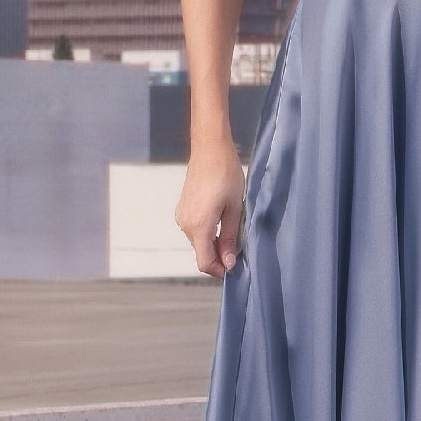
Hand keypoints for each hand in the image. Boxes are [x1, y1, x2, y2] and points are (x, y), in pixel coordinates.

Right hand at [175, 141, 246, 276]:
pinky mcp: (182, 210)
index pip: (204, 262)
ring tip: (231, 228)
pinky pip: (194, 230)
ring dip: (214, 243)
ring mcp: (181, 217)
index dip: (219, 270)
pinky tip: (220, 220)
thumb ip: (230, 238)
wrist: (210, 150)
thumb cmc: (226, 175)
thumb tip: (229, 262)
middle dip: (219, 256)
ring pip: (198, 242)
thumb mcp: (234, 209)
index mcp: (199, 226)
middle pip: (201, 253)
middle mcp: (185, 224)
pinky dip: (207, 233)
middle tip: (238, 246)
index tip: (234, 266)